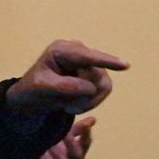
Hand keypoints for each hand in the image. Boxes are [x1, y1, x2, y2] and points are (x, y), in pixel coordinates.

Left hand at [5, 40, 126, 115]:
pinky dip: (90, 102)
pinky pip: (102, 91)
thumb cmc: (34, 89)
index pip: (87, 57)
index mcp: (61, 50)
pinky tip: (75, 104)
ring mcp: (87, 62)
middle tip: (68, 108)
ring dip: (88, 101)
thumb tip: (90, 88)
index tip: (126, 65)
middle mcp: (78, 51)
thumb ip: (64, 86)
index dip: (106, 61)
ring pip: (103, 85)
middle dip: (86, 96)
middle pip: (97, 75)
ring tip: (69, 106)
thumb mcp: (43, 88)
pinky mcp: (94, 73)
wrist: (33, 96)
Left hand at [18, 115, 95, 158]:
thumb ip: (77, 129)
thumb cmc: (49, 151)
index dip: (86, 135)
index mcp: (77, 155)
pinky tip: (39, 154)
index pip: (85, 145)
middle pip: (76, 156)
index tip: (85, 125)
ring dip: (55, 151)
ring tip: (48, 143)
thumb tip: (92, 119)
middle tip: (64, 134)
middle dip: (70, 143)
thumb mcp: (62, 137)